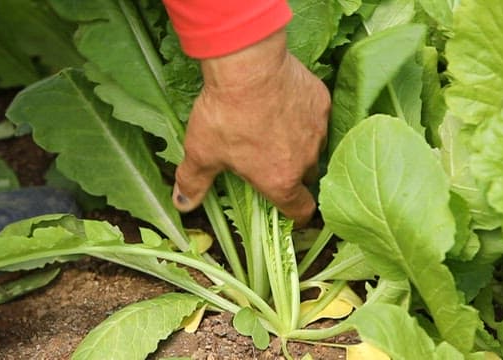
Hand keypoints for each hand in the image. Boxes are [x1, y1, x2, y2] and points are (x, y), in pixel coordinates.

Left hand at [172, 30, 329, 226]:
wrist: (249, 67)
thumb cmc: (227, 115)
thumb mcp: (201, 152)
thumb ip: (194, 182)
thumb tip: (182, 204)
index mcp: (280, 180)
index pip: (301, 210)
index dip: (296, 215)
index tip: (289, 209)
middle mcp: (306, 159)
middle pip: (307, 176)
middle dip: (292, 173)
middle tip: (270, 159)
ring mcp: (317, 129)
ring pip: (314, 145)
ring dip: (299, 142)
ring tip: (274, 126)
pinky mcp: (320, 102)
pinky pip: (316, 115)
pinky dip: (303, 113)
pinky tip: (282, 101)